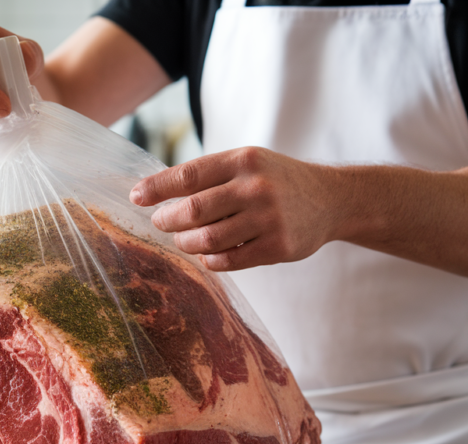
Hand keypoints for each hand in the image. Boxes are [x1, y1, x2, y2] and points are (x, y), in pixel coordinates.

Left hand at [131, 147, 345, 271]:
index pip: (187, 175)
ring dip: (185, 242)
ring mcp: (268, 218)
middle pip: (192, 210)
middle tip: (160, 222)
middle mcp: (255, 187)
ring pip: (207, 239)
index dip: (156, 188)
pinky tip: (208, 253)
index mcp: (243, 160)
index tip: (136, 197)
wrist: (331, 199)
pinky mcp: (277, 247)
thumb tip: (155, 191)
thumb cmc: (277, 180)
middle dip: (167, 220)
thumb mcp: (248, 163)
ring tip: (182, 239)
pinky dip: (210, 259)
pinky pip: (228, 260)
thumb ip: (209, 175)